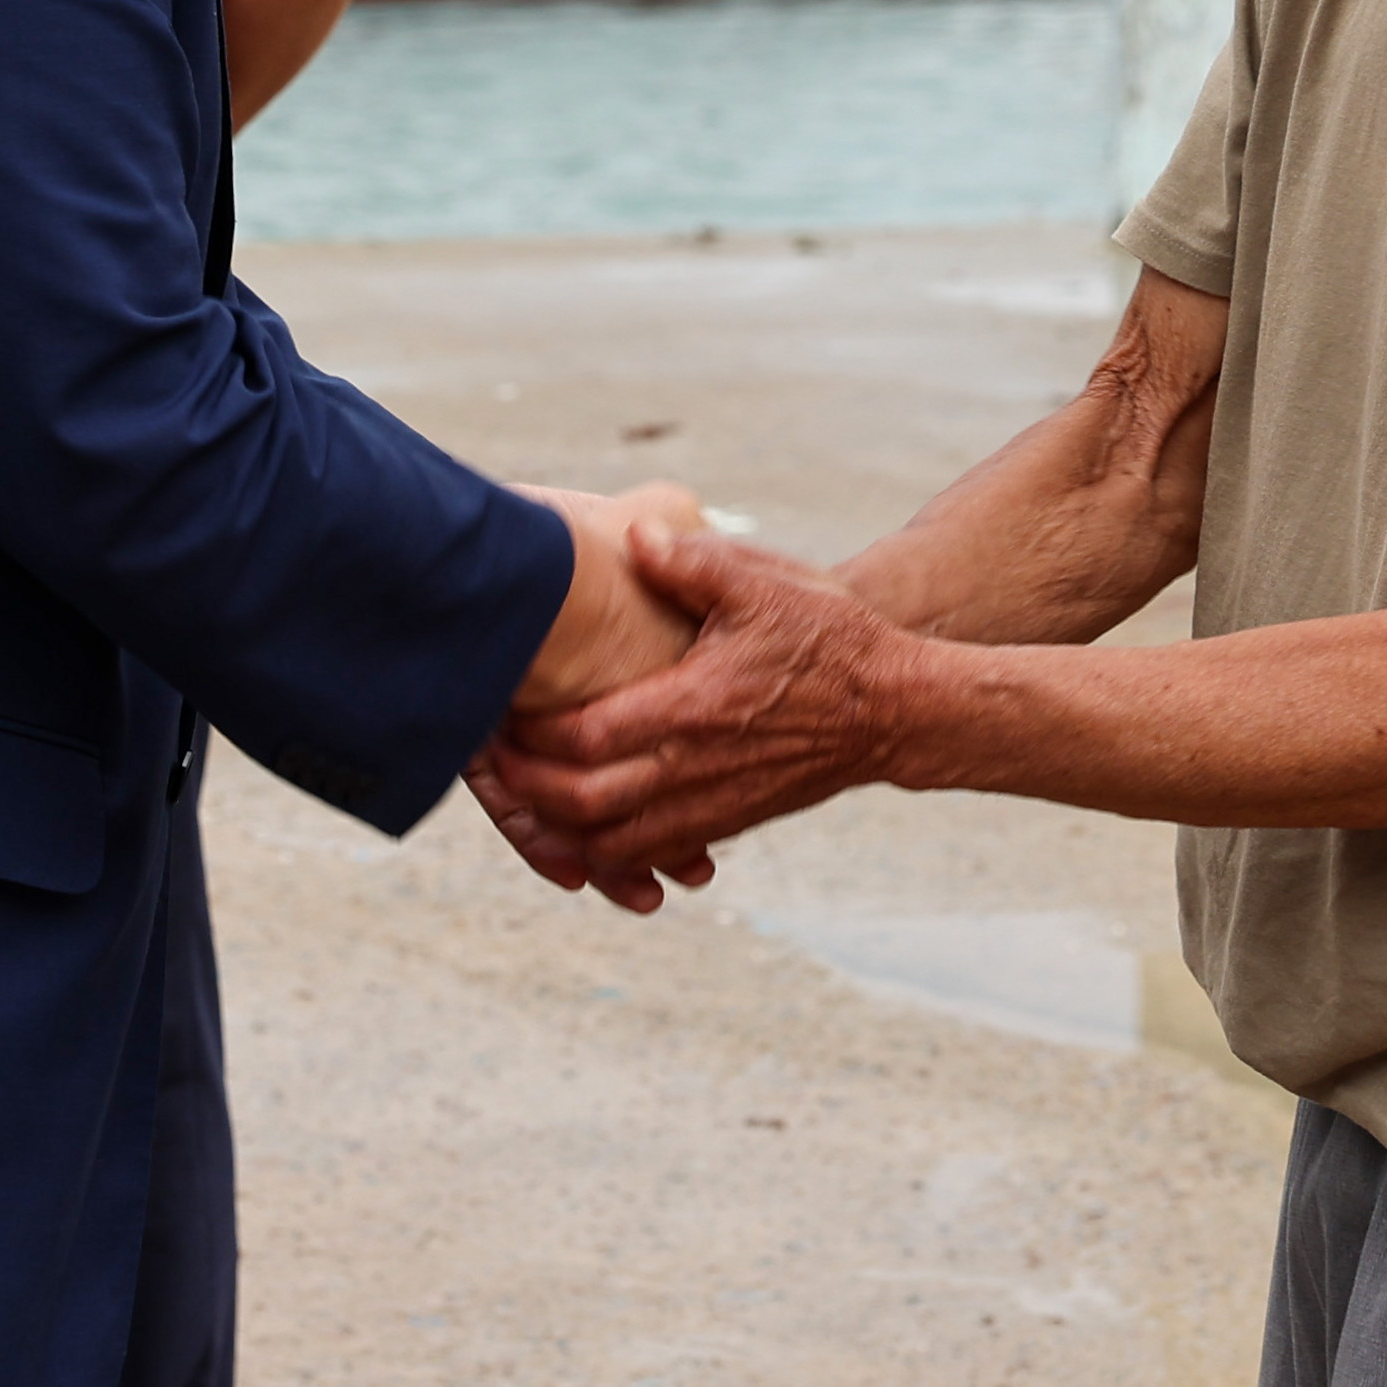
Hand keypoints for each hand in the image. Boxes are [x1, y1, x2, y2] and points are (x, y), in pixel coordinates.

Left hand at [474, 517, 925, 910]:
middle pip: (581, 802)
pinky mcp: (725, 820)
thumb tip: (628, 535)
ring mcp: (710, 803)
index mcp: (693, 706)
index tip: (502, 699)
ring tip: (523, 786)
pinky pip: (647, 851)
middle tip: (492, 751)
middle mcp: (694, 767)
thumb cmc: (828, 638)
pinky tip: (579, 816)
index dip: (531, 730)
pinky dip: (602, 846)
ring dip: (557, 823)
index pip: (586, 736)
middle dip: (526, 786)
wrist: (894, 708)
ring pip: (609, 841)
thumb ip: (689, 561)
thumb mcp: (764, 582)